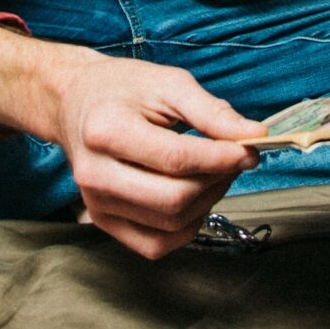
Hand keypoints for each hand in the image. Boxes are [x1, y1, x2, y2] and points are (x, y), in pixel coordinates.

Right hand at [49, 54, 261, 258]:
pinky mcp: (102, 221)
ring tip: (214, 173)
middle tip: (234, 159)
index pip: (176, 159)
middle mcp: (95, 173)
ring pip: (169, 225)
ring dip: (206, 202)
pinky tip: (195, 198)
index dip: (221, 158)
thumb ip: (212, 112)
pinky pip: (154, 244)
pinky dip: (186, 228)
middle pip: (174, 198)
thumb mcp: (168, 84)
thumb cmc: (122, 89)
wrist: (74, 102)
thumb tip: (255, 137)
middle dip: (216, 181)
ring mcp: (96, 202)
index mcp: (106, 130)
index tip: (249, 148)